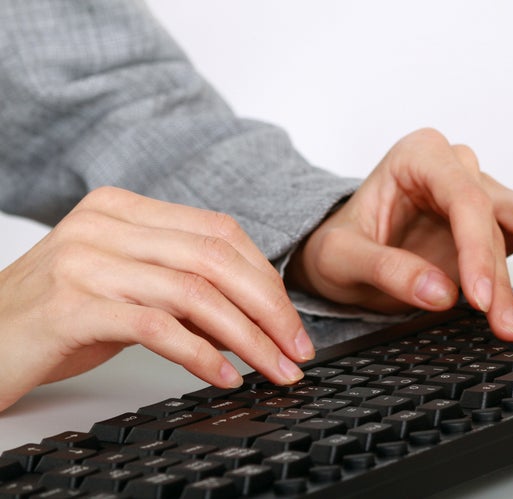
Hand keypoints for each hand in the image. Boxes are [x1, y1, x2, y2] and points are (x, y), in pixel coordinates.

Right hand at [0, 187, 313, 410]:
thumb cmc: (57, 317)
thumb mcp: (127, 287)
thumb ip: (183, 286)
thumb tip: (257, 314)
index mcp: (124, 209)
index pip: (219, 232)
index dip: (265, 278)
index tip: (291, 322)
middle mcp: (106, 225)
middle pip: (216, 258)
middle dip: (268, 309)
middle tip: (296, 349)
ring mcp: (87, 261)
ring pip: (195, 292)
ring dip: (247, 337)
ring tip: (274, 369)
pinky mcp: (71, 306)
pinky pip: (157, 327)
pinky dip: (201, 354)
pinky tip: (225, 376)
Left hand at [286, 128, 512, 340]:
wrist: (344, 257)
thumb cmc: (339, 247)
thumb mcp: (340, 259)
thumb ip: (385, 269)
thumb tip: (442, 292)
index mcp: (417, 157)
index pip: (463, 198)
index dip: (478, 251)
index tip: (480, 298)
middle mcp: (455, 168)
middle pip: (501, 210)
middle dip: (507, 271)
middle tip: (503, 320)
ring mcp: (480, 192)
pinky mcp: (496, 219)